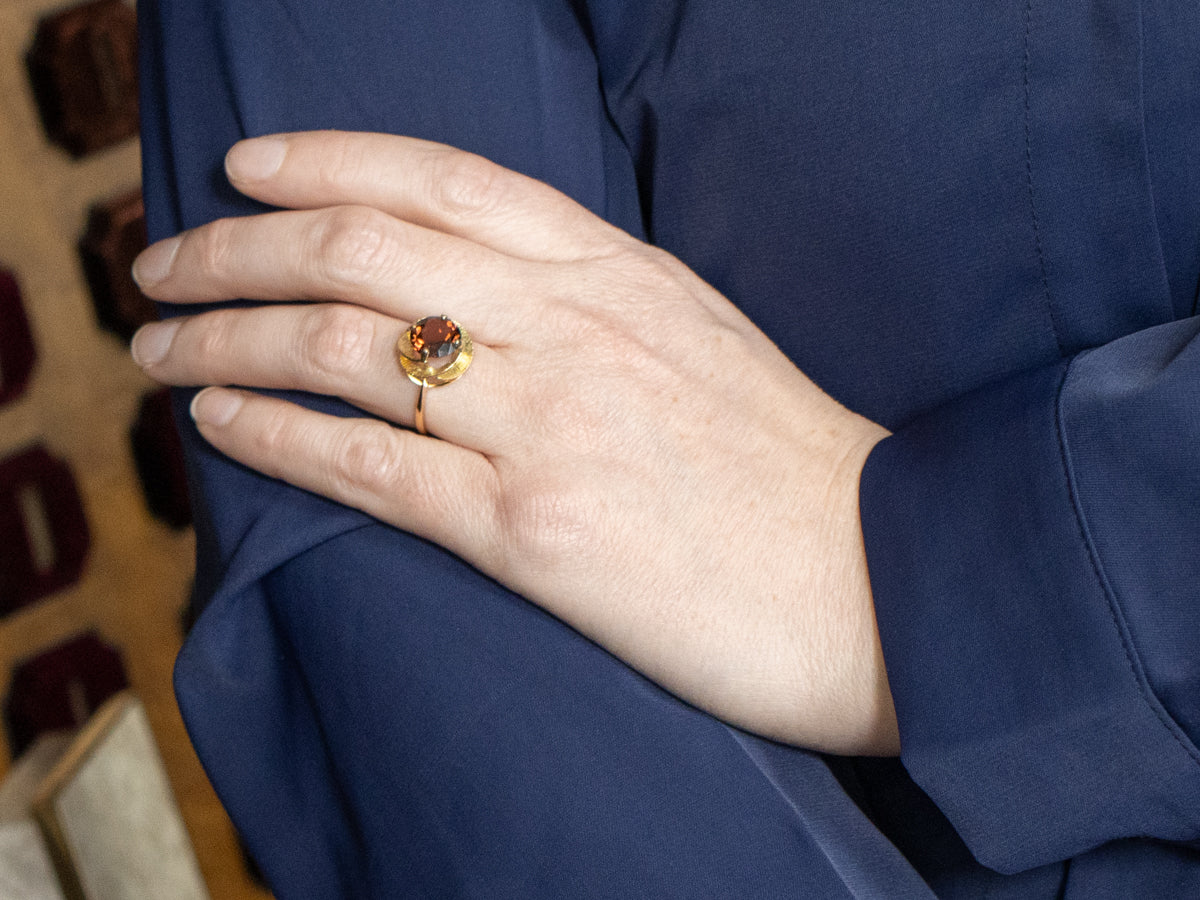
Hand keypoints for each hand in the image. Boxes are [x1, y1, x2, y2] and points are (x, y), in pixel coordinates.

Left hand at [131, 131, 897, 754]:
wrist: (880, 580)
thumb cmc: (788, 466)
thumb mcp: (694, 335)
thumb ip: (590, 299)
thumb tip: (481, 290)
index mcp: (618, 272)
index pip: (443, 178)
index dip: (324, 159)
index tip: (244, 169)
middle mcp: (577, 327)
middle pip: (363, 250)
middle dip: (235, 246)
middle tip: (161, 261)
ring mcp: (554, 426)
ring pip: (346, 349)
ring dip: (225, 335)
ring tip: (157, 346)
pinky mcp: (538, 535)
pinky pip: (372, 469)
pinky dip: (275, 437)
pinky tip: (218, 422)